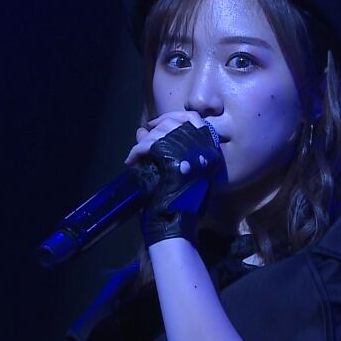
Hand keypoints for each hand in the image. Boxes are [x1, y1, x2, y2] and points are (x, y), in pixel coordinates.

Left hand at [127, 112, 221, 246]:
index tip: (159, 122)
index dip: (174, 117)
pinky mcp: (171, 158)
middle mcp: (202, 146)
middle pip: (174, 123)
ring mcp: (187, 151)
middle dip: (157, 126)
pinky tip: (131, 160)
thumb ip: (168, 149)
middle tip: (145, 132)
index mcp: (209, 149)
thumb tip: (143, 130)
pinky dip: (136, 152)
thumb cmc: (182, 202)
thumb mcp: (181, 171)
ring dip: (144, 142)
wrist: (177, 223)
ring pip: (159, 133)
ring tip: (137, 153)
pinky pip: (147, 145)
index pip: (194, 119)